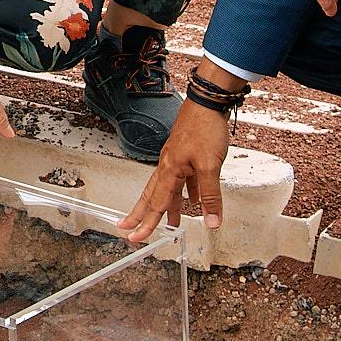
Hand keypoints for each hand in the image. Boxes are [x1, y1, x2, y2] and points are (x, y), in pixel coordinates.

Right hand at [112, 98, 230, 245]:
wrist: (208, 103)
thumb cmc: (205, 128)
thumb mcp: (210, 165)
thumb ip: (211, 196)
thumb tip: (212, 222)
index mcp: (169, 170)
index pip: (156, 204)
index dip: (147, 223)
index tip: (135, 238)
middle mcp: (168, 166)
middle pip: (152, 197)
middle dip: (141, 216)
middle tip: (128, 230)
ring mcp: (177, 160)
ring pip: (168, 189)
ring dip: (168, 207)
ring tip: (170, 223)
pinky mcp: (187, 155)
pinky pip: (184, 180)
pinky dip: (187, 193)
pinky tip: (195, 199)